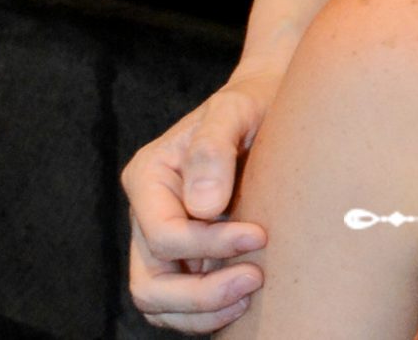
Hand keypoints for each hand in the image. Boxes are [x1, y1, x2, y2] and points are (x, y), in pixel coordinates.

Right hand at [124, 69, 278, 330]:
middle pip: (151, 284)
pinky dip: (208, 313)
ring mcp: (165, 241)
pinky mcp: (189, 256)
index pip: (163, 235)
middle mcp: (149, 214)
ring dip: (203, 312)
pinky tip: (246, 302)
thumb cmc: (251, 103)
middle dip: (201, 293)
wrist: (269, 104)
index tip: (259, 235)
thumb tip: (203, 206)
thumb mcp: (234, 108)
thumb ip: (212, 149)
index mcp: (149, 178)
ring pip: (161, 304)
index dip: (208, 244)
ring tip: (251, 297)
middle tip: (255, 280)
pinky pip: (182, 305)